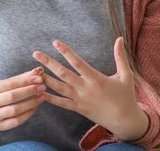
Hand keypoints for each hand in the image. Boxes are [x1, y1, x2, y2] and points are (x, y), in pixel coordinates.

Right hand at [0, 68, 45, 130]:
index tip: (39, 78)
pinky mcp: (0, 126)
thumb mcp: (7, 83)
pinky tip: (35, 106)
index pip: (10, 83)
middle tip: (42, 87)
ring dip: (31, 102)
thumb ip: (22, 77)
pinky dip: (28, 113)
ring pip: (15, 110)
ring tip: (42, 96)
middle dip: (29, 91)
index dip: (26, 81)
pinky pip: (17, 121)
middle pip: (11, 96)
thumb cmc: (1, 93)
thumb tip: (37, 71)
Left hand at [33, 38, 148, 140]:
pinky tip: (39, 93)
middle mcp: (86, 89)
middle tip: (36, 54)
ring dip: (46, 79)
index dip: (66, 52)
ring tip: (33, 71)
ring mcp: (80, 100)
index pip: (77, 62)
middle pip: (63, 74)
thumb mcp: (126, 75)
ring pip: (59, 88)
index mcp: (96, 79)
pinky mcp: (78, 109)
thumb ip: (120, 57)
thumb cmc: (126, 96)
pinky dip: (50, 98)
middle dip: (48, 63)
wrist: (125, 121)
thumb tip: (120, 38)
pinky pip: (62, 103)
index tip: (55, 42)